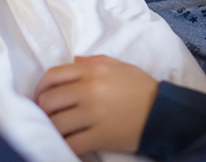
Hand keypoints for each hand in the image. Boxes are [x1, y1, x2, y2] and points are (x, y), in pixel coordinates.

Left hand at [33, 55, 158, 154]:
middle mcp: (90, 90)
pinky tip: (66, 143)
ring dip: (51, 129)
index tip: (41, 97)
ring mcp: (94, 114)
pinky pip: (71, 143)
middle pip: (49, 100)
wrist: (164, 113)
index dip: (40, 88)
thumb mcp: (120, 66)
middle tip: (46, 116)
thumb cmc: (142, 88)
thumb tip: (73, 60)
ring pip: (56, 123)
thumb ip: (94, 61)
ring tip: (55, 130)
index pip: (53, 75)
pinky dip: (63, 145)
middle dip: (42, 110)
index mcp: (93, 70)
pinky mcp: (100, 136)